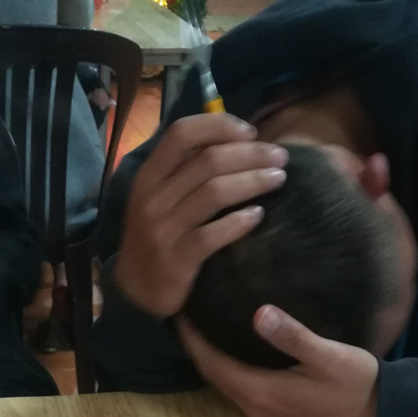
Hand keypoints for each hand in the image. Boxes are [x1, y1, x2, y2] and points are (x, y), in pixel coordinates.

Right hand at [114, 114, 287, 317]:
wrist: (136, 290)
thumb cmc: (156, 237)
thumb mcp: (158, 198)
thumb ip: (184, 170)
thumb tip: (236, 140)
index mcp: (148, 176)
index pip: (182, 133)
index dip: (220, 126)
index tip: (252, 133)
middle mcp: (153, 198)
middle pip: (208, 161)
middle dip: (251, 154)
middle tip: (280, 157)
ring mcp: (163, 230)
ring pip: (215, 192)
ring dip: (254, 181)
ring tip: (279, 179)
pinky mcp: (177, 260)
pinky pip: (213, 235)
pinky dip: (240, 222)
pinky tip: (258, 216)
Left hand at [177, 305, 378, 416]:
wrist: (378, 412)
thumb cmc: (355, 381)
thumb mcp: (326, 354)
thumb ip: (292, 336)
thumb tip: (259, 314)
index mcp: (261, 392)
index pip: (212, 364)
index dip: (192, 339)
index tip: (178, 310)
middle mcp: (254, 405)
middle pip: (210, 374)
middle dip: (194, 345)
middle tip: (183, 310)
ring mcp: (262, 410)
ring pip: (221, 381)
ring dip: (207, 356)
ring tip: (198, 323)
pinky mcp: (271, 408)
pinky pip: (235, 384)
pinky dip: (223, 364)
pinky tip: (225, 342)